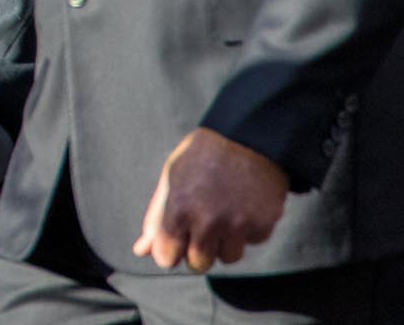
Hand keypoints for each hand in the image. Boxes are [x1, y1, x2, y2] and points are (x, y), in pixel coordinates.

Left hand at [134, 128, 289, 271]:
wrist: (248, 138)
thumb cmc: (201, 158)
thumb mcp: (171, 179)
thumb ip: (156, 218)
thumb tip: (140, 251)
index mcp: (179, 208)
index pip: (166, 258)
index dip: (169, 251)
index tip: (175, 241)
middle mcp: (208, 220)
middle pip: (198, 264)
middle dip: (197, 251)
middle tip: (201, 226)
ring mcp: (238, 224)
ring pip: (227, 258)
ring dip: (225, 242)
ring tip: (224, 212)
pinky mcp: (263, 225)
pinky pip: (251, 242)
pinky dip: (248, 230)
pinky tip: (244, 204)